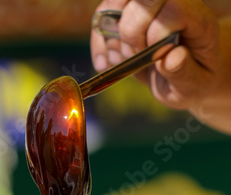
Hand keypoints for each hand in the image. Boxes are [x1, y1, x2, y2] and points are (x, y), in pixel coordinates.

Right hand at [91, 0, 219, 111]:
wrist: (187, 76)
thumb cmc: (193, 81)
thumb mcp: (193, 85)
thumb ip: (184, 73)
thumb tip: (172, 58)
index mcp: (197, 18)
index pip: (172, 9)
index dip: (156, 35)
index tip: (156, 59)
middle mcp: (173, 3)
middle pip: (141, 0)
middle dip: (130, 34)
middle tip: (135, 58)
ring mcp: (149, 5)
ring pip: (116, 3)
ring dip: (111, 36)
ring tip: (120, 61)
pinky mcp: (129, 12)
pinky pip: (103, 14)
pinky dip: (99, 41)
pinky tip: (104, 63)